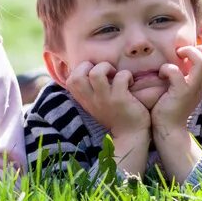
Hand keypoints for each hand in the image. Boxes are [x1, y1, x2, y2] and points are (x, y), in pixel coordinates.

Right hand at [64, 61, 150, 176]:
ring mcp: (105, 100)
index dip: (80, 70)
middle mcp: (92, 100)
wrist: (130, 135)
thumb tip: (91, 71)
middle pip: (77, 76)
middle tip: (103, 72)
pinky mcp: (120, 99)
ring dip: (106, 67)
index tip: (93, 72)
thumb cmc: (115, 115)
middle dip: (89, 65)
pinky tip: (130, 82)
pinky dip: (126, 75)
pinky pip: (120, 77)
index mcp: (85, 100)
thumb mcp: (97, 105)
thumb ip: (91, 91)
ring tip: (115, 74)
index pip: (70, 81)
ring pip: (96, 74)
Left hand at [150, 45, 201, 140]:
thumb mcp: (183, 90)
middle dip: (197, 49)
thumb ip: (185, 78)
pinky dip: (166, 68)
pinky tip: (161, 74)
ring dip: (187, 53)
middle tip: (181, 52)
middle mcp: (201, 86)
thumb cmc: (170, 107)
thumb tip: (177, 60)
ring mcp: (192, 89)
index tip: (187, 53)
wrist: (168, 129)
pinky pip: (175, 72)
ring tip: (175, 58)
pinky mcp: (180, 93)